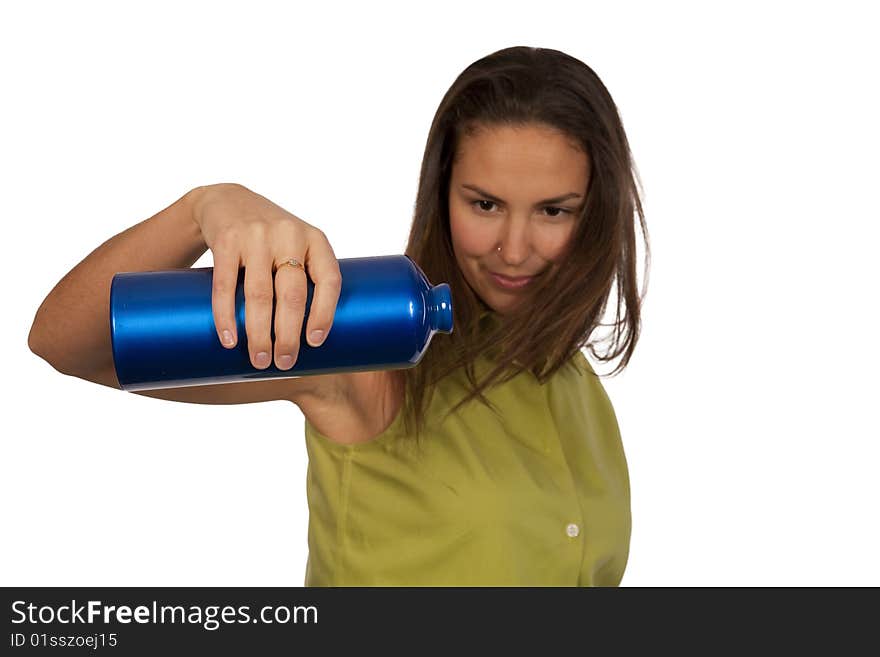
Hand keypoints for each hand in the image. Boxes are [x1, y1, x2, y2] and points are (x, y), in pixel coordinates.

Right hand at [188, 183, 341, 370]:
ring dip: (259, 333)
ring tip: (259, 359)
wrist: (226, 201)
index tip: (315, 343)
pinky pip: (225, 285)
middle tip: (284, 362)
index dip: (325, 314)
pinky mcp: (226, 240)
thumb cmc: (271, 237)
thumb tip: (318, 339)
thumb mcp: (298, 245)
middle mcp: (289, 235)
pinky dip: (226, 316)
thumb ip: (308, 278)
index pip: (329, 280)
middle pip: (293, 294)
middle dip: (289, 334)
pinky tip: (229, 339)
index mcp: (315, 240)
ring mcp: (256, 236)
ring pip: (260, 295)